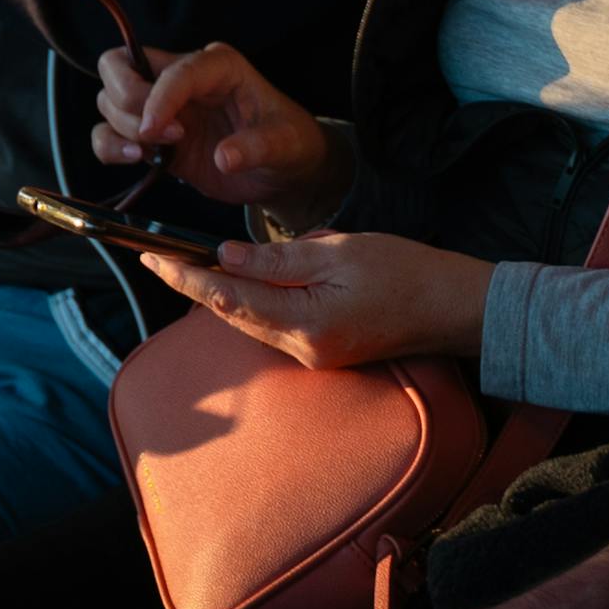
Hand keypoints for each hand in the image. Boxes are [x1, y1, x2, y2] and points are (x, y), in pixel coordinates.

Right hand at [93, 40, 347, 211]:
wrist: (282, 172)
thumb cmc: (289, 144)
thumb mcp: (287, 144)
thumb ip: (259, 147)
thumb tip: (224, 157)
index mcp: (218, 66)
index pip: (174, 70)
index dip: (157, 98)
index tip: (155, 131)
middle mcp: (183, 78)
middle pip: (119, 64)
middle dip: (125, 99)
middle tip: (151, 134)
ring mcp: (162, 106)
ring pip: (109, 98)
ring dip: (120, 126)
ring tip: (153, 154)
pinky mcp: (152, 136)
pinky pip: (108, 133)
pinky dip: (110, 147)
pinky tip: (136, 161)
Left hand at [139, 229, 492, 369]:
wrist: (455, 308)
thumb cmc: (406, 272)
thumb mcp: (339, 252)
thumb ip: (279, 259)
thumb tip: (227, 257)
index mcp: (305, 324)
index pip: (229, 298)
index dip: (186, 277)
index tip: (153, 258)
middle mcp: (303, 350)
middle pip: (233, 314)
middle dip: (197, 284)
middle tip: (161, 255)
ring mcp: (313, 356)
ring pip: (251, 320)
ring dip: (225, 291)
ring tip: (195, 262)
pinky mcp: (323, 351)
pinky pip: (274, 324)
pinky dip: (254, 300)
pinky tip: (245, 278)